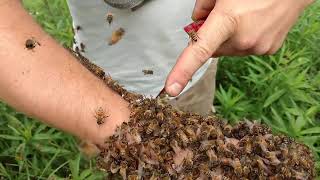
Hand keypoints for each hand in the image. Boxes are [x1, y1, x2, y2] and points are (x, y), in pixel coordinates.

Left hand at [165, 0, 313, 95]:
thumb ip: (203, 6)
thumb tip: (197, 22)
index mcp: (228, 20)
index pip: (199, 50)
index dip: (182, 71)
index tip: (171, 89)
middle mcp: (243, 39)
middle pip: (213, 48)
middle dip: (212, 36)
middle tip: (225, 15)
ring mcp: (257, 47)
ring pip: (229, 49)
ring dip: (229, 37)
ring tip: (243, 17)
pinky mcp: (267, 50)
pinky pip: (244, 49)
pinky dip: (244, 39)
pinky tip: (254, 23)